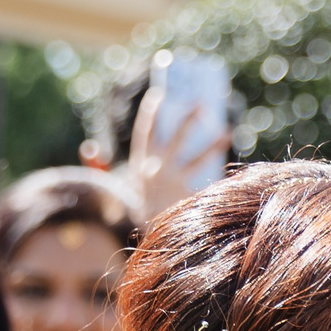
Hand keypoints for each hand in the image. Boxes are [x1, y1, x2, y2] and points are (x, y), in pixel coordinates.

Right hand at [129, 79, 230, 228]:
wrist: (147, 235)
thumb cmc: (141, 206)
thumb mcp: (130, 182)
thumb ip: (119, 163)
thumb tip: (100, 144)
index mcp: (140, 164)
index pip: (145, 132)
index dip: (151, 112)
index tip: (160, 94)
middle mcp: (156, 172)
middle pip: (176, 139)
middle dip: (188, 120)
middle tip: (202, 103)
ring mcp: (174, 185)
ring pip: (197, 159)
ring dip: (213, 144)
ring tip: (227, 130)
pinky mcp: (189, 197)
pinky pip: (207, 182)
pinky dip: (218, 173)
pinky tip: (230, 164)